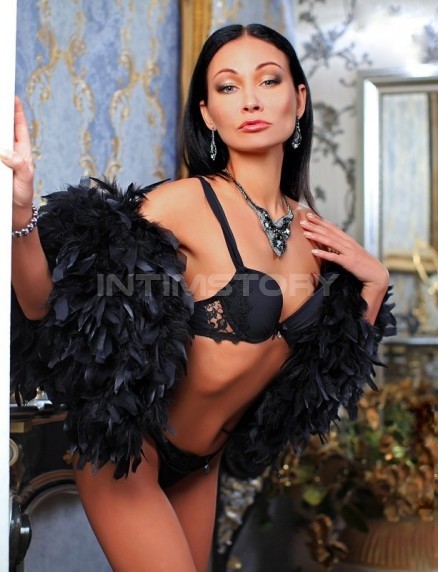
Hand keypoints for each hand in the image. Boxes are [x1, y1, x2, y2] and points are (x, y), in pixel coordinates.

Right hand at [0, 96, 34, 211]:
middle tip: (0, 99)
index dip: (16, 110)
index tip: (12, 96)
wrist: (14, 209)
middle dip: (1, 114)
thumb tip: (6, 152)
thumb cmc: (22, 193)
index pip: (19, 126)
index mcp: (22, 150)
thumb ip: (19, 166)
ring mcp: (1, 156)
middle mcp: (10, 149)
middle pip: (4, 127)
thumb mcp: (25, 179)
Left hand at [300, 213, 388, 290]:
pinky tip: (314, 252)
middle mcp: (348, 243)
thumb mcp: (351, 253)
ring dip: (317, 236)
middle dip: (315, 225)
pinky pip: (334, 257)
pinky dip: (324, 254)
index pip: (332, 227)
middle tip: (302, 220)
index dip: (320, 221)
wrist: (376, 274)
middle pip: (329, 232)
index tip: (310, 215)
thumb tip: (329, 244)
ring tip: (305, 233)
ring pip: (330, 241)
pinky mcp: (348, 262)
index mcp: (348, 240)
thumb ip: (341, 247)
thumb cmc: (363, 264)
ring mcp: (348, 252)